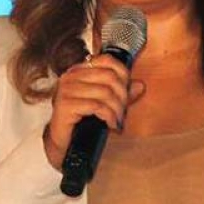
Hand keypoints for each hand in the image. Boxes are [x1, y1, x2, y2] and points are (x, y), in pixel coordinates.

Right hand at [43, 54, 145, 169]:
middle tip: (123, 112)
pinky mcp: (65, 104)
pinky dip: (109, 116)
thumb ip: (121, 94)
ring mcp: (66, 89)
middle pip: (109, 76)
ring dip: (117, 109)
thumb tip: (140, 85)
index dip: (123, 74)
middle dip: (122, 96)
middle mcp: (70, 76)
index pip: (106, 60)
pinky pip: (96, 106)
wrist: (64, 143)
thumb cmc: (83, 122)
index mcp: (79, 71)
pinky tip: (111, 125)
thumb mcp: (105, 104)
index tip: (127, 92)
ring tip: (117, 120)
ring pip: (104, 92)